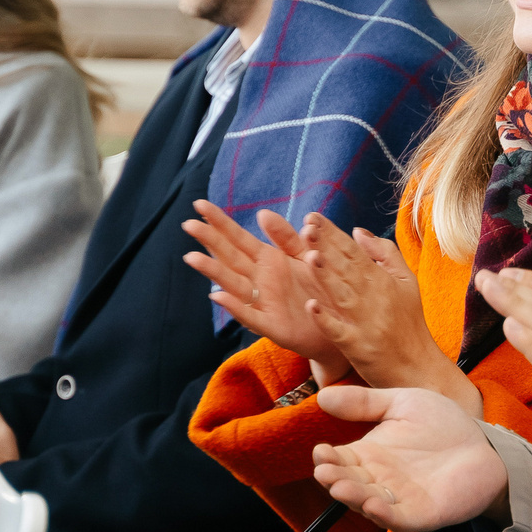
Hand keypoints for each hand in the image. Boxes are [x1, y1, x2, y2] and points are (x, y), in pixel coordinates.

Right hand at [181, 203, 344, 367]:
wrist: (344, 326)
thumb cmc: (322, 289)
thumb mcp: (307, 255)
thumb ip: (286, 237)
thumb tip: (262, 212)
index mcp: (268, 260)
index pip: (238, 237)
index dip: (219, 222)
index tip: (199, 204)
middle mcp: (260, 280)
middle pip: (230, 257)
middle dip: (210, 240)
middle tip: (188, 224)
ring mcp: (263, 303)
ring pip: (233, 284)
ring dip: (214, 272)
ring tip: (192, 257)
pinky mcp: (273, 327)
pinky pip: (251, 316)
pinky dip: (235, 307)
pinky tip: (219, 296)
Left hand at [295, 218, 478, 410]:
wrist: (418, 368)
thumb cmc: (409, 324)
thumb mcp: (406, 283)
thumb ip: (384, 254)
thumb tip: (357, 231)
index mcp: (382, 280)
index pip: (353, 252)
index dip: (333, 234)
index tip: (312, 217)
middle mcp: (374, 298)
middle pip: (346, 268)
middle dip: (326, 247)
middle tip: (306, 227)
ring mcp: (365, 323)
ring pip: (342, 295)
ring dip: (325, 277)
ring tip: (309, 257)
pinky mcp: (358, 347)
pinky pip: (340, 331)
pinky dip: (326, 320)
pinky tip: (312, 307)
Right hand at [311, 385, 511, 531]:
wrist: (485, 445)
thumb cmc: (443, 424)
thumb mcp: (403, 403)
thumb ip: (365, 402)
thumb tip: (323, 395)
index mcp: (369, 455)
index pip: (340, 460)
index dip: (327, 459)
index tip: (320, 451)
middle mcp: (378, 479)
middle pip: (349, 483)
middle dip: (335, 479)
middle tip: (325, 472)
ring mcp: (399, 499)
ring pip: (368, 503)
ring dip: (353, 498)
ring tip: (341, 487)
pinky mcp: (422, 514)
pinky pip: (398, 519)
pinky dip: (385, 515)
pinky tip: (373, 506)